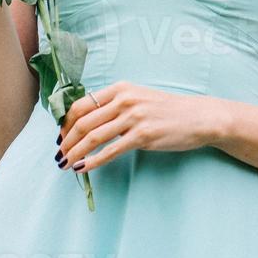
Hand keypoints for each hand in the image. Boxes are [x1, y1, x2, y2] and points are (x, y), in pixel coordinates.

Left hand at [55, 81, 227, 172]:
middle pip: (83, 121)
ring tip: (65, 164)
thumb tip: (88, 122)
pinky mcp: (143, 136)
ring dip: (75, 152)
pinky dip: (92, 161)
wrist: (198, 117)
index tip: (60, 137)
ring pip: (93, 137)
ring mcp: (134, 117)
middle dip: (66, 141)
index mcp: (120, 88)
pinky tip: (83, 168)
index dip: (65, 123)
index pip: (81, 104)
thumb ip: (115, 105)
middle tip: (59, 155)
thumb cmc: (167, 110)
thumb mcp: (139, 98)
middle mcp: (124, 100)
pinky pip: (110, 151)